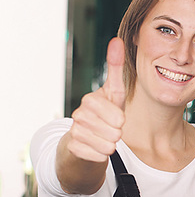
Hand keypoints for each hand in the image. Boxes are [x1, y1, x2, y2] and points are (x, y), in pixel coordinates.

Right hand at [67, 37, 126, 161]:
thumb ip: (116, 68)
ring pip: (109, 145)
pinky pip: (100, 156)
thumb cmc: (104, 115)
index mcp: (91, 99)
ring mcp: (74, 131)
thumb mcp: (114, 93)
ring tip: (102, 138)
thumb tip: (116, 40)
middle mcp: (79, 113)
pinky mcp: (72, 148)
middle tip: (108, 129)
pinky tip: (94, 148)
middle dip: (117, 134)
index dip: (120, 120)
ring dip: (110, 145)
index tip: (114, 117)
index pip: (118, 116)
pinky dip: (101, 155)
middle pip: (116, 132)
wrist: (83, 142)